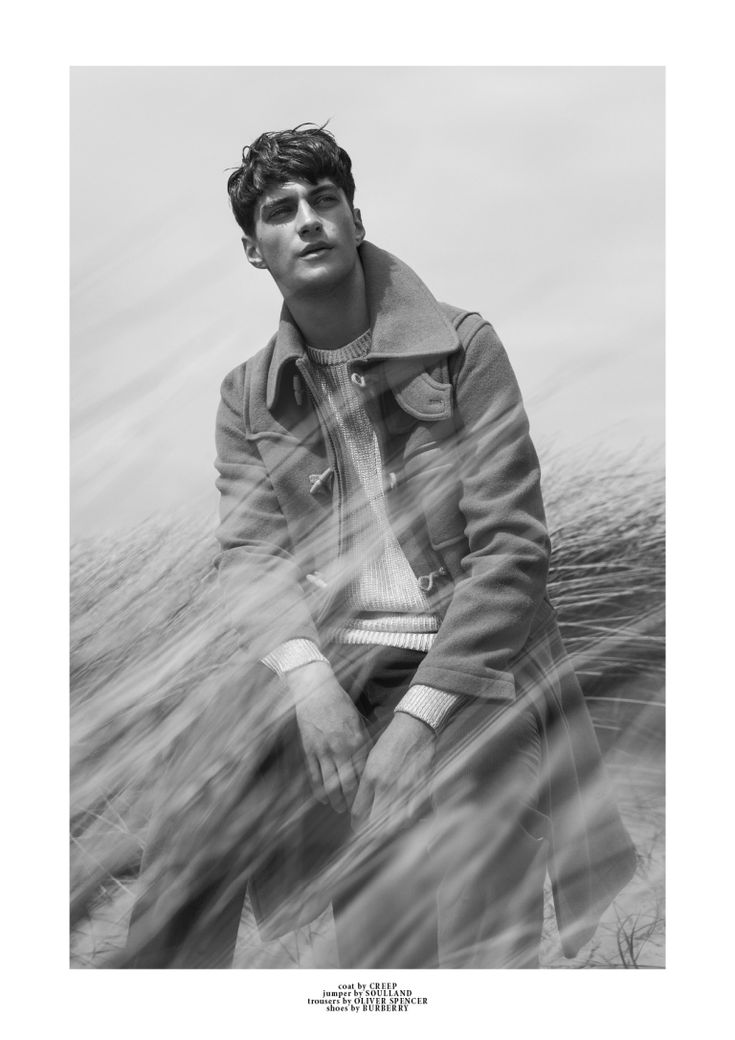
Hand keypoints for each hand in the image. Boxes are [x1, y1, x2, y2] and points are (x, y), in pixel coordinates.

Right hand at [289, 662, 368, 813]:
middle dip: (352, 802)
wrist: (315, 689)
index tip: (372, 802)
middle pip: (348, 783)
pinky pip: (314, 774)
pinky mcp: (308, 749)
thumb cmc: (340, 702)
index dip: (368, 791)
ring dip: (335, 799)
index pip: (364, 773)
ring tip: (339, 809)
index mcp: (357, 741)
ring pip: (330, 783)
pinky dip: (318, 789)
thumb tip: (372, 760)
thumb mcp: (359, 719)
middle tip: (357, 814)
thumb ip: (365, 741)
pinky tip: (322, 799)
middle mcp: (340, 748)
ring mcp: (322, 750)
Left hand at [351, 713, 435, 831]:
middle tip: (372, 836)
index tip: (358, 828)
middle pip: (378, 825)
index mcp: (371, 777)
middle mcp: (387, 786)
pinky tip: (407, 820)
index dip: (357, 825)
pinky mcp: (422, 787)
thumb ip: (366, 784)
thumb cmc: (391, 742)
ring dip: (393, 830)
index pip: (359, 812)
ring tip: (389, 830)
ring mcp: (406, 788)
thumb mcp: (370, 760)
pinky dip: (412, 821)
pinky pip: (417, 814)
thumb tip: (362, 805)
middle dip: (373, 835)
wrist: (414, 728)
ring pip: (398, 824)